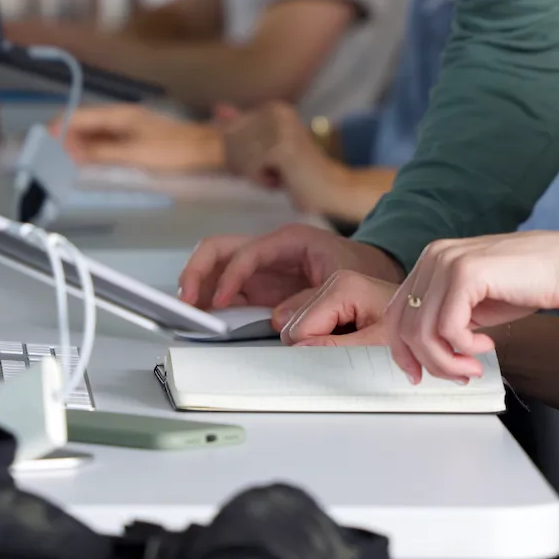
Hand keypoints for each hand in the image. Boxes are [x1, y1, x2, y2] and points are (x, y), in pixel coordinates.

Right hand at [58, 104, 221, 171]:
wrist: (204, 148)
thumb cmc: (172, 150)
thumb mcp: (134, 154)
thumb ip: (102, 152)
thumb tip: (72, 151)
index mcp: (118, 114)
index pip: (79, 115)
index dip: (59, 127)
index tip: (44, 141)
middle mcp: (120, 115)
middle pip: (84, 121)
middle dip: (65, 136)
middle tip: (51, 157)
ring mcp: (128, 124)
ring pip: (94, 130)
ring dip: (78, 143)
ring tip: (64, 161)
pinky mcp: (134, 135)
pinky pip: (105, 138)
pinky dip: (92, 147)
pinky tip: (88, 160)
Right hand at [177, 226, 403, 312]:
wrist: (372, 273)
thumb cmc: (359, 268)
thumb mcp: (343, 280)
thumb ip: (311, 298)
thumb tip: (276, 318)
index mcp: (288, 240)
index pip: (247, 253)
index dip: (230, 276)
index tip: (219, 300)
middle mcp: (268, 250)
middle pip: (219, 249)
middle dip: (198, 271)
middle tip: (186, 301)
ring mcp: (261, 269)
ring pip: (216, 268)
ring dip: (198, 286)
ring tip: (186, 312)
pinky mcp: (259, 289)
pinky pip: (226, 290)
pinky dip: (210, 301)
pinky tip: (202, 318)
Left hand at [219, 103, 321, 186]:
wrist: (333, 188)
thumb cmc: (297, 172)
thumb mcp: (265, 148)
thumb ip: (242, 128)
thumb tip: (217, 108)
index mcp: (273, 108)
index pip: (229, 131)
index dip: (237, 155)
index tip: (260, 165)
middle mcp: (277, 111)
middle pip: (231, 142)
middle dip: (244, 165)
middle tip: (271, 173)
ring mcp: (280, 128)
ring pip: (238, 155)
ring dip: (253, 174)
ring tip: (278, 176)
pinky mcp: (282, 148)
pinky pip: (249, 167)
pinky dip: (260, 180)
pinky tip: (281, 181)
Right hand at [276, 271, 398, 346]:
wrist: (428, 320)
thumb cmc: (410, 329)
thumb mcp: (375, 344)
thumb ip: (335, 347)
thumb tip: (299, 349)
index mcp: (342, 286)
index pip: (300, 329)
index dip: (317, 351)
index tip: (347, 354)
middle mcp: (334, 281)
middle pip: (296, 327)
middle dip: (317, 346)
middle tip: (355, 347)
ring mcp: (333, 288)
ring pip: (300, 328)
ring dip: (322, 343)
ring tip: (356, 341)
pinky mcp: (335, 298)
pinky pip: (311, 326)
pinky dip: (326, 339)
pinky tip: (352, 337)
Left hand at [387, 231, 558, 383]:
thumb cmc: (528, 284)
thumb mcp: (475, 303)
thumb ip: (446, 318)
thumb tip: (423, 353)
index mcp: (432, 261)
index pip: (396, 314)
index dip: (402, 352)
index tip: (418, 376)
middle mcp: (433, 256)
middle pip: (404, 327)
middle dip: (430, 362)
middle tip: (459, 375)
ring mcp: (447, 261)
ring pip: (423, 332)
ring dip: (448, 361)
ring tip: (474, 367)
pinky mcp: (466, 273)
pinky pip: (448, 328)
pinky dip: (465, 348)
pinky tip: (486, 344)